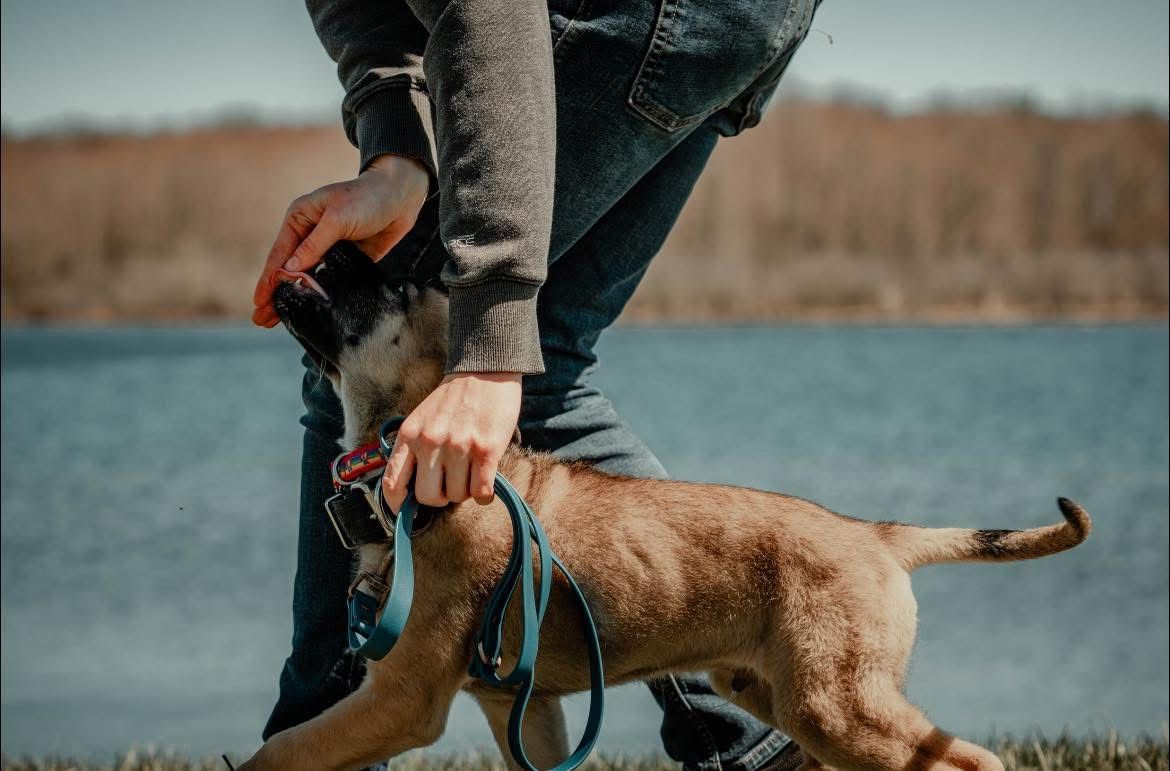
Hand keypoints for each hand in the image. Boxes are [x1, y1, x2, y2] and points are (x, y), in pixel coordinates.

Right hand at [251, 154, 429, 326]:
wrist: (401, 195)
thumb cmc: (367, 198)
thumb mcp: (338, 219)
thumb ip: (315, 245)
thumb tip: (291, 269)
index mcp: (300, 218)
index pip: (279, 254)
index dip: (268, 280)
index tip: (258, 302)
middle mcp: (310, 234)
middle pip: (289, 269)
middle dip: (276, 294)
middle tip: (262, 320)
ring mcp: (328, 247)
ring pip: (307, 277)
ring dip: (297, 297)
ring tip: (281, 321)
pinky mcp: (347, 257)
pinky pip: (330, 279)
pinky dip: (321, 294)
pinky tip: (313, 310)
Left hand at [382, 372, 522, 510]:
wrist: (486, 371)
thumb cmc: (454, 398)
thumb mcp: (421, 418)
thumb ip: (413, 448)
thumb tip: (412, 487)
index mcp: (410, 435)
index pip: (393, 483)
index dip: (397, 506)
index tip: (405, 513)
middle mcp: (431, 442)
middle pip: (429, 497)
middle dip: (441, 497)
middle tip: (450, 484)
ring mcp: (459, 447)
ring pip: (458, 496)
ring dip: (466, 491)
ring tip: (470, 473)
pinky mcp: (487, 450)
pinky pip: (482, 491)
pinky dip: (484, 494)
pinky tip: (485, 483)